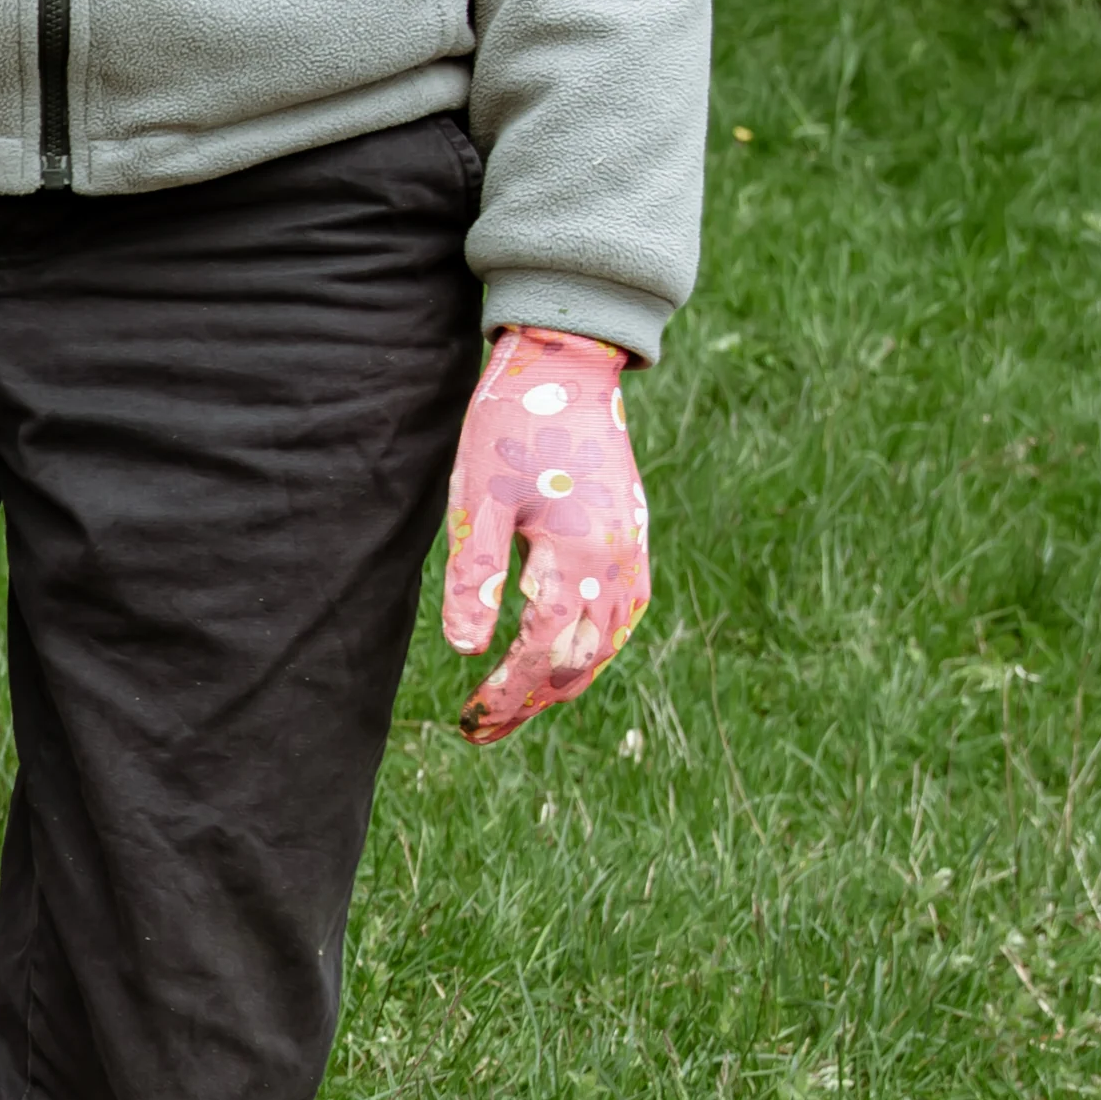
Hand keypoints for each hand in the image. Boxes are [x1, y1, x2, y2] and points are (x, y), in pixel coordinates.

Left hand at [440, 326, 651, 743]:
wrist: (567, 369)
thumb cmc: (513, 428)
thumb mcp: (477, 501)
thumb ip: (475, 578)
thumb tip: (467, 652)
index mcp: (578, 559)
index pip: (541, 653)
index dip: (506, 695)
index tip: (470, 721)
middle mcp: (617, 565)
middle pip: (578, 661)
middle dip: (530, 701)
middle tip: (482, 730)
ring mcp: (632, 553)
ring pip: (605, 644)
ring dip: (562, 681)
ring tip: (515, 706)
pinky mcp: (633, 540)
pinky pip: (621, 616)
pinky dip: (590, 649)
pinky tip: (561, 658)